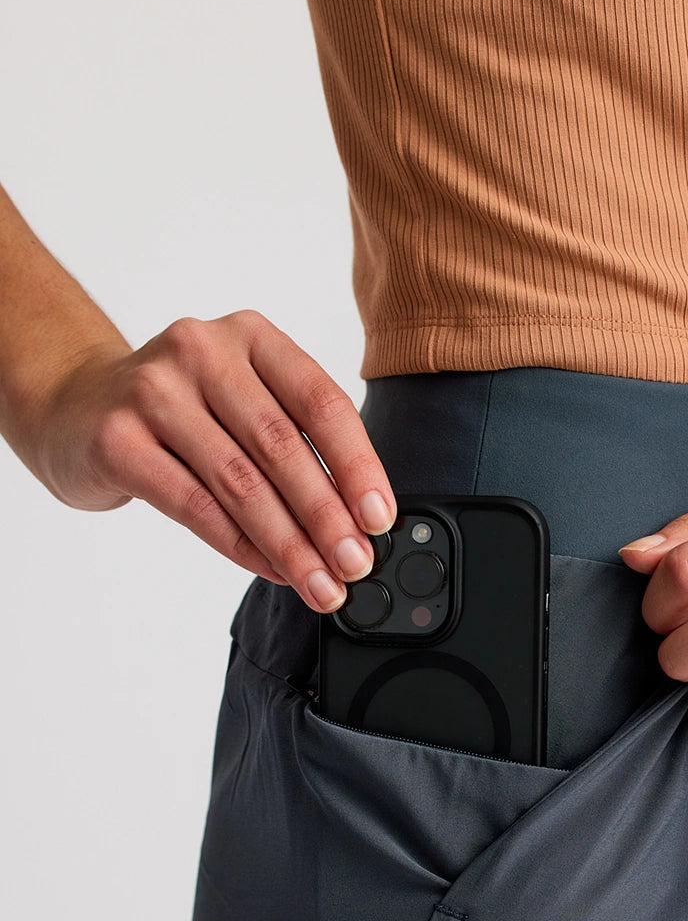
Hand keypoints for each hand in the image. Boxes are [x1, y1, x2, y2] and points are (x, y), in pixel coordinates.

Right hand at [32, 310, 395, 611]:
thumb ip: (296, 443)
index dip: (357, 465)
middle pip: (282, 446)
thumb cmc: (179, 413)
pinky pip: (194, 505)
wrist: (74, 406)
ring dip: (289, 544)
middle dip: (327, 517)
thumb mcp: (242, 402)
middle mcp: (202, 351)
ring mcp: (154, 392)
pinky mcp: (118, 439)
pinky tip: (271, 570)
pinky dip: (240, 545)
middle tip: (356, 565)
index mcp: (250, 336)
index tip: (381, 519)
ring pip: (240, 481)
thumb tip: (358, 520)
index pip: (320, 402)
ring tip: (321, 584)